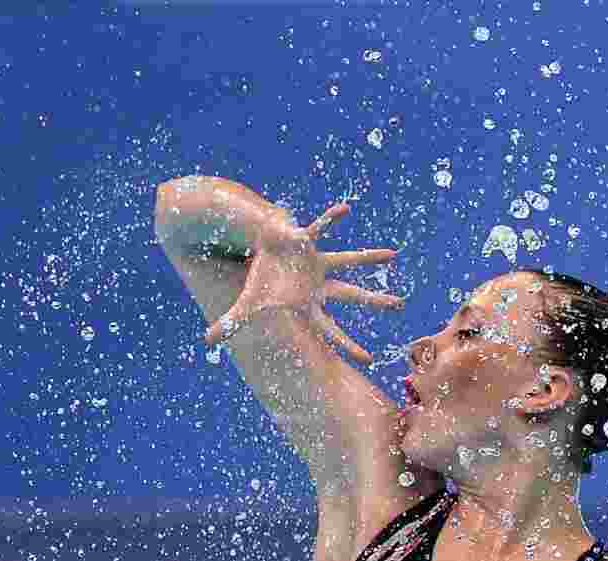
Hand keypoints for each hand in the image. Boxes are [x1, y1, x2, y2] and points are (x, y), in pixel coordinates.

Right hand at [201, 202, 402, 364]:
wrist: (257, 256)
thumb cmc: (259, 284)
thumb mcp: (245, 307)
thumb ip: (231, 325)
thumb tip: (207, 343)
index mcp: (308, 304)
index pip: (331, 330)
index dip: (348, 345)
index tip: (368, 360)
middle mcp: (319, 284)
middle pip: (352, 295)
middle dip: (374, 301)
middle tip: (400, 305)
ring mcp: (317, 262)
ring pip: (348, 260)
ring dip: (369, 257)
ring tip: (392, 255)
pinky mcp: (306, 241)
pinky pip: (320, 227)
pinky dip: (331, 218)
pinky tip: (345, 208)